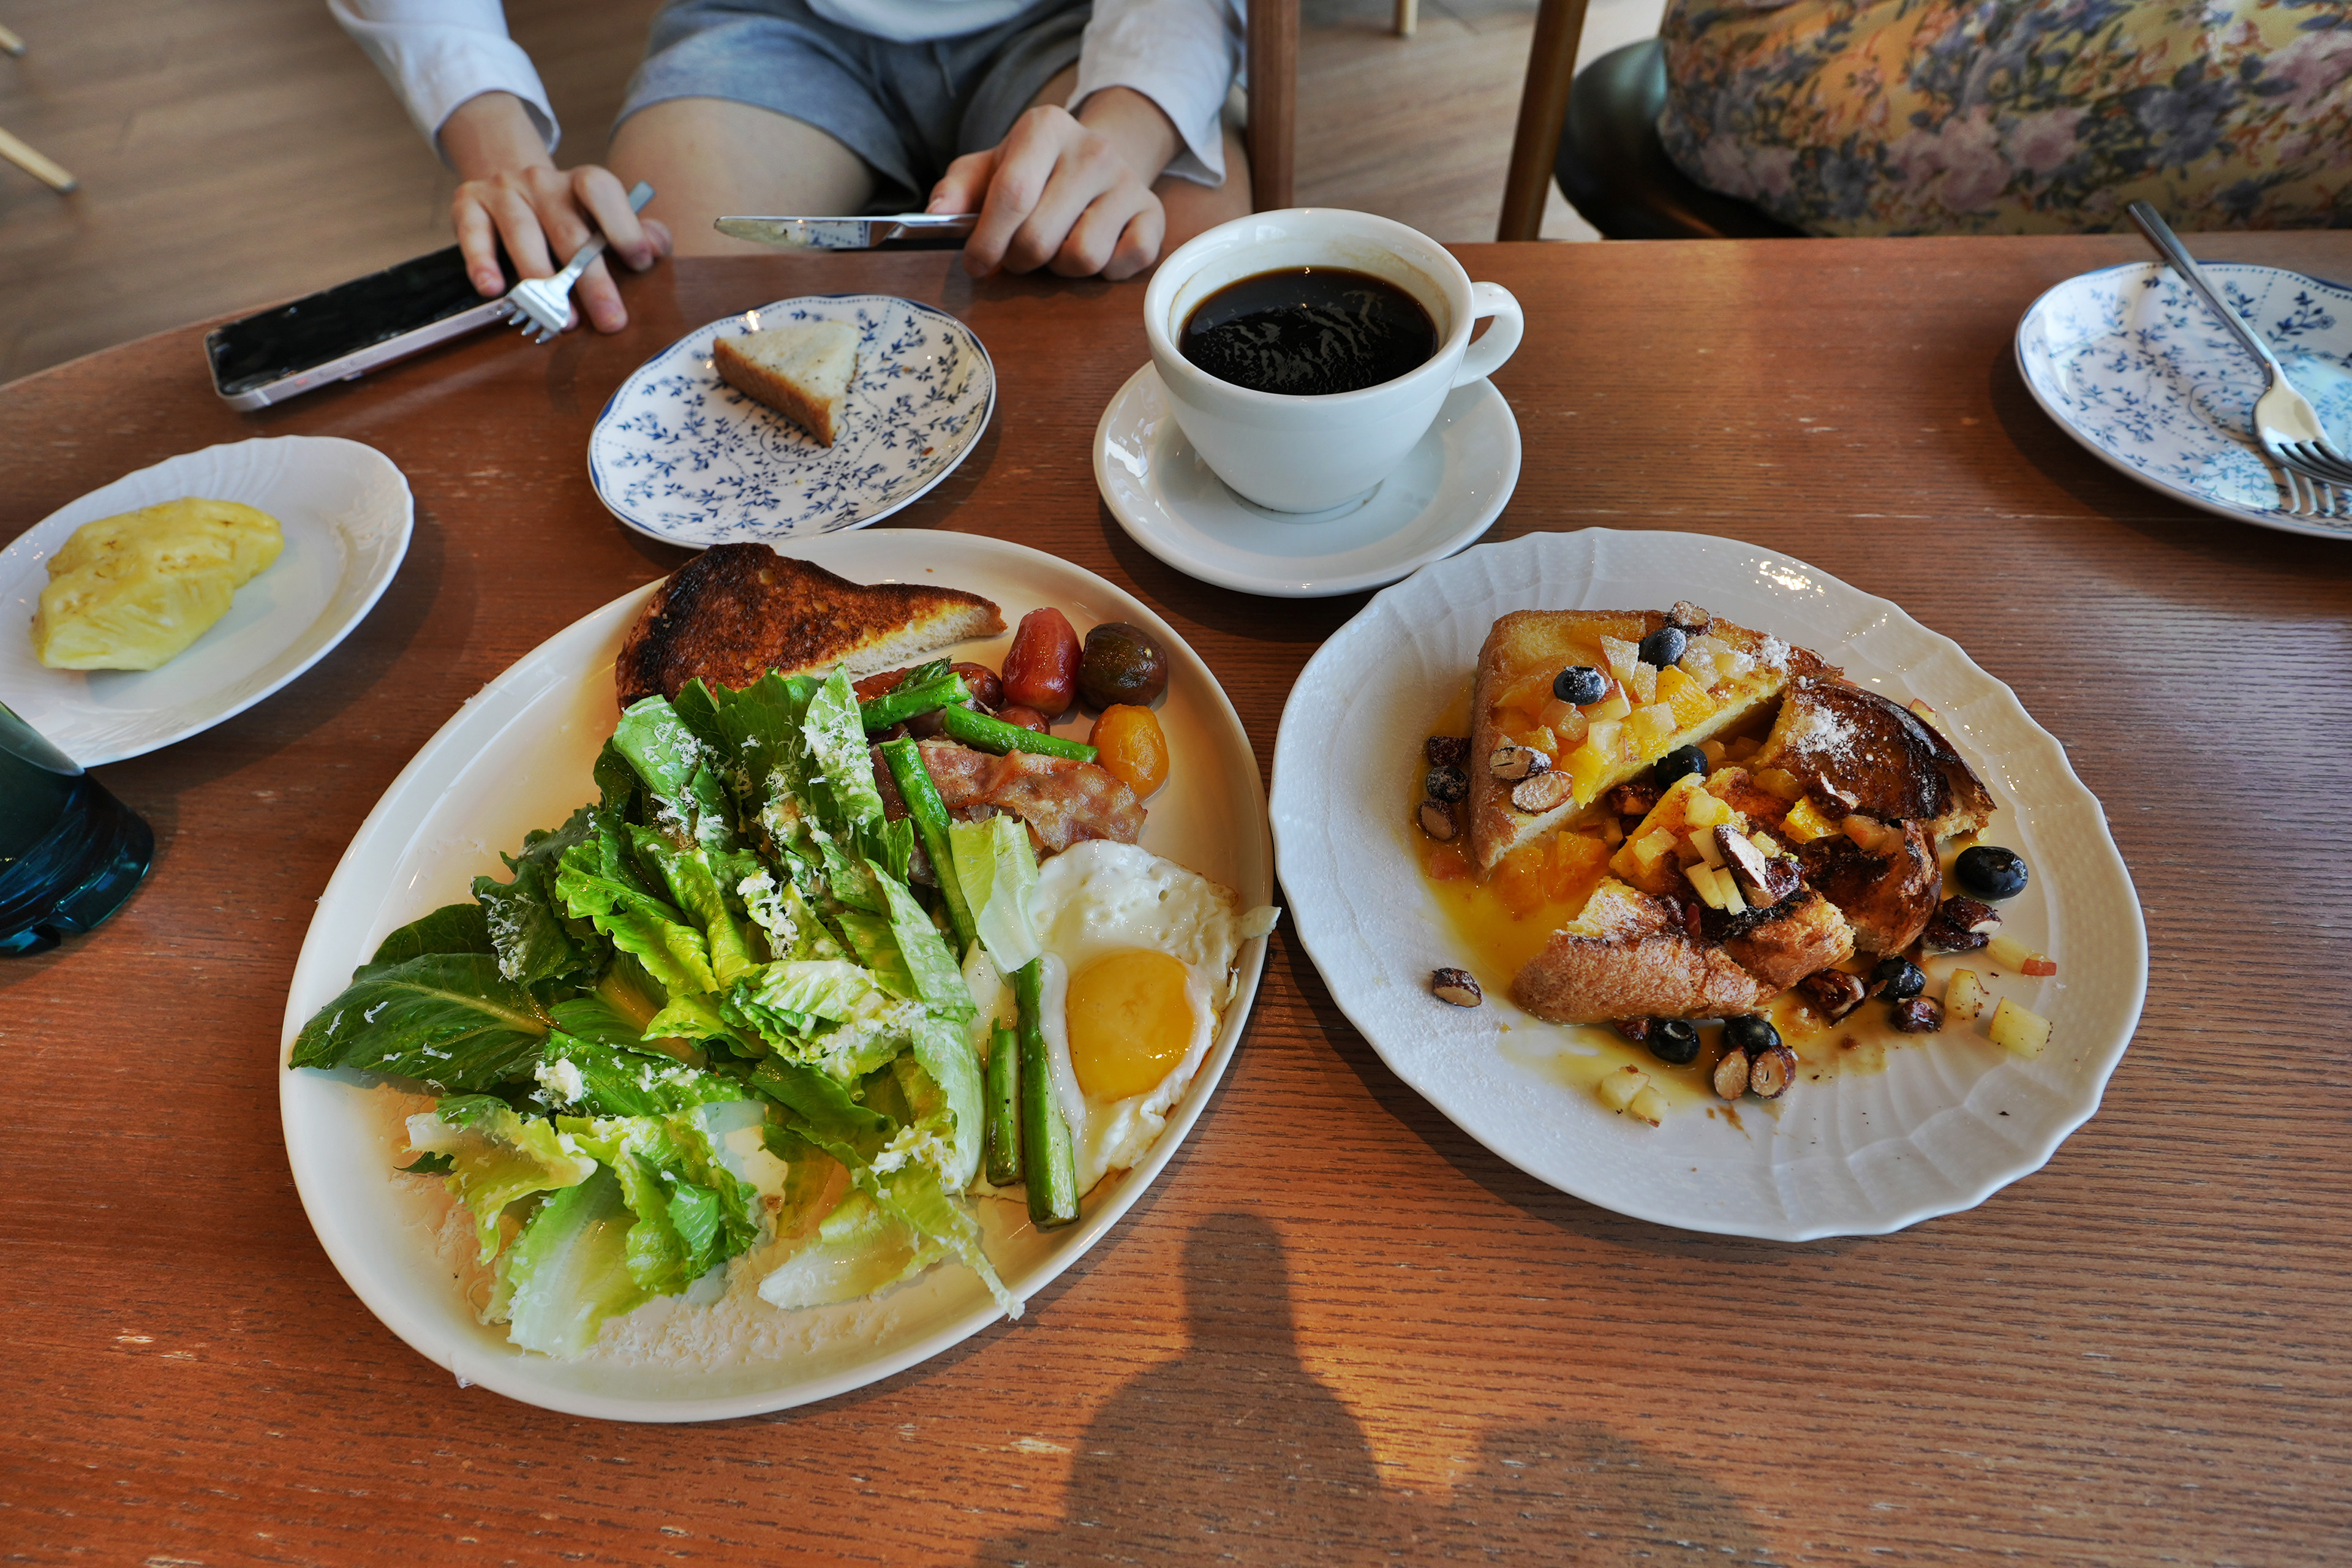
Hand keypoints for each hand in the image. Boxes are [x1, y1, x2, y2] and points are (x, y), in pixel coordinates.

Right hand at [439, 92, 670, 331]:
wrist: (511, 187)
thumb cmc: (570, 216)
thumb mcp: (606, 219)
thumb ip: (636, 231)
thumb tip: (656, 248)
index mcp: (582, 182)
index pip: (601, 190)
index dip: (623, 224)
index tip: (641, 263)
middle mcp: (542, 181)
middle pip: (568, 230)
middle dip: (592, 280)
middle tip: (610, 321)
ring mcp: (504, 190)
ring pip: (522, 233)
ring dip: (542, 280)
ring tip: (561, 321)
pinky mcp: (469, 204)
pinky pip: (473, 234)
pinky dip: (482, 262)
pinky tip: (492, 289)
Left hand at [932, 89, 1181, 280]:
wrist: (1098, 156)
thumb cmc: (1033, 170)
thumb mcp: (989, 167)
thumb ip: (957, 189)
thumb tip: (934, 215)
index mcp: (1046, 127)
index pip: (1012, 194)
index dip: (988, 240)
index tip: (976, 264)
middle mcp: (1093, 149)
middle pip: (1041, 237)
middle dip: (1019, 260)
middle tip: (1018, 254)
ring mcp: (1128, 182)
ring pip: (1083, 257)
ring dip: (1060, 268)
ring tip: (1057, 247)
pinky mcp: (1154, 214)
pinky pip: (1124, 264)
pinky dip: (1104, 272)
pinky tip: (1095, 249)